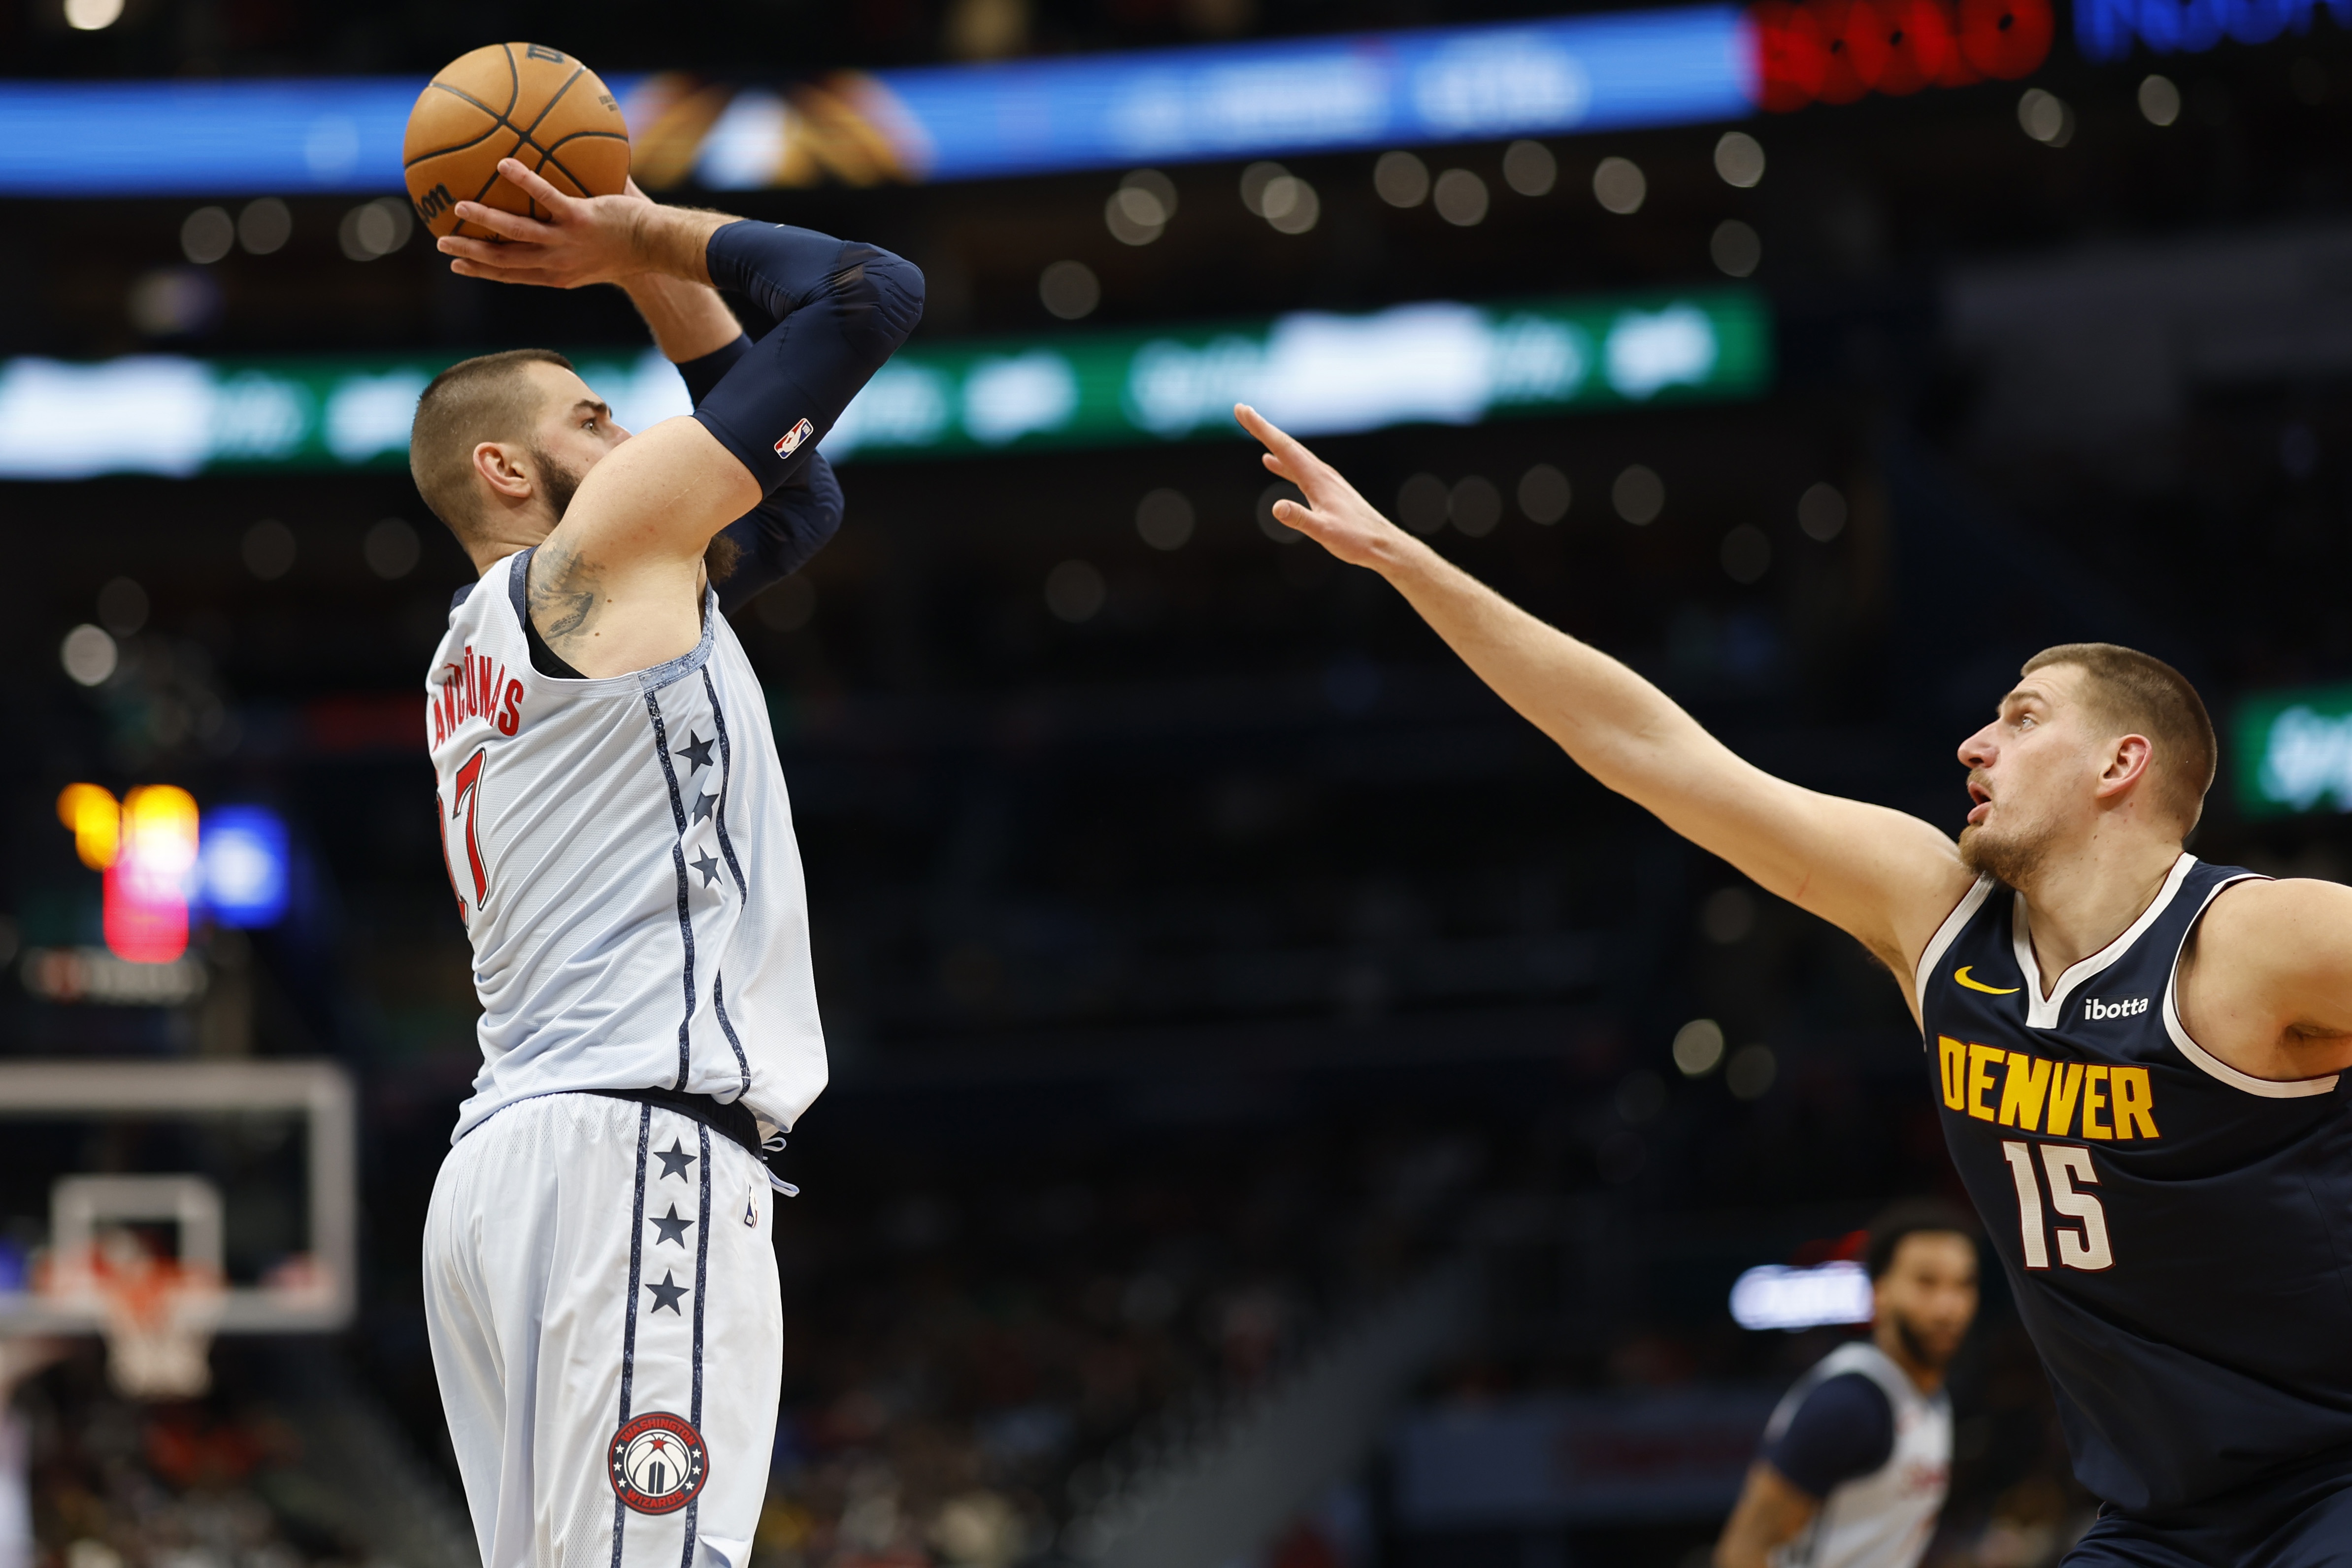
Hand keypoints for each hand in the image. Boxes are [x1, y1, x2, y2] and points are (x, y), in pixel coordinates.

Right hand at [436, 158, 654, 288]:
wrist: (658, 248)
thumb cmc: (628, 247)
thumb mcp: (593, 253)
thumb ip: (567, 235)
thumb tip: (549, 207)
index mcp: (557, 274)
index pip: (512, 276)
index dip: (483, 272)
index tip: (459, 266)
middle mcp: (558, 263)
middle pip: (504, 262)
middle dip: (471, 254)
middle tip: (443, 243)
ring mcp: (567, 243)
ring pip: (516, 234)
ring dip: (485, 219)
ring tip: (459, 206)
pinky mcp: (580, 220)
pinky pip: (546, 198)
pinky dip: (524, 182)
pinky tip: (503, 164)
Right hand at [1234, 403, 1416, 569]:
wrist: (1382, 544)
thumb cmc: (1356, 540)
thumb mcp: (1325, 532)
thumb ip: (1301, 519)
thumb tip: (1276, 507)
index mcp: (1317, 478)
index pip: (1283, 447)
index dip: (1261, 428)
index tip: (1242, 410)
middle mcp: (1321, 473)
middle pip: (1286, 444)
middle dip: (1262, 427)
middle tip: (1242, 410)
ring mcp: (1325, 479)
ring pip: (1293, 454)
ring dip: (1272, 441)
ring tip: (1255, 429)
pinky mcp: (1327, 488)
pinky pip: (1299, 468)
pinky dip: (1283, 460)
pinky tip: (1272, 462)